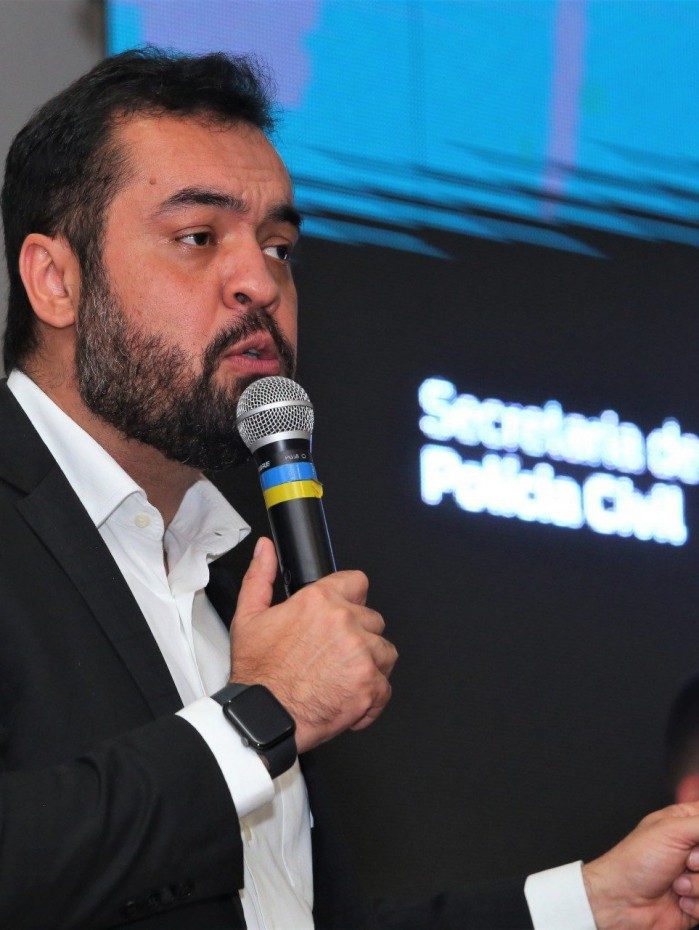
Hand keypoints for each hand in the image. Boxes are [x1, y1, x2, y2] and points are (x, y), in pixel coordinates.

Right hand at [229, 537, 397, 752]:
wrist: (262, 717)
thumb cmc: (257, 674)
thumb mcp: (249, 617)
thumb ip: (260, 576)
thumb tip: (264, 549)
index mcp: (319, 601)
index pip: (358, 583)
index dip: (351, 599)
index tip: (344, 615)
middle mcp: (344, 622)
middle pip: (372, 620)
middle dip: (358, 637)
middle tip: (334, 656)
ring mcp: (361, 653)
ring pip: (384, 651)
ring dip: (369, 664)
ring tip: (343, 677)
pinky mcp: (369, 685)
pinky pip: (385, 687)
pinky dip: (370, 697)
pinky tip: (347, 698)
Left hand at [582, 802, 698, 929]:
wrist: (623, 902)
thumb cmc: (635, 861)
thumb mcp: (672, 830)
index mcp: (685, 822)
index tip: (696, 842)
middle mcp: (694, 849)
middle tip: (686, 861)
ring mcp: (696, 876)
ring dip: (697, 885)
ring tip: (676, 883)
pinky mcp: (698, 900)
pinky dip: (697, 905)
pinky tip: (679, 900)